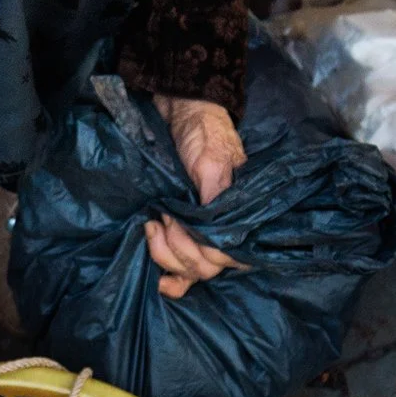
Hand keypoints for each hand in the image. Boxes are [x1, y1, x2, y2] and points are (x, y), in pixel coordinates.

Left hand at [145, 95, 245, 298]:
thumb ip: (215, 197)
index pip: (228, 256)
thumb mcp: (211, 161)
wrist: (182, 116)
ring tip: (152, 225)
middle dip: (179, 249)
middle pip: (207, 269)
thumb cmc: (203, 135)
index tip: (176, 220)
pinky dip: (172, 280)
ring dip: (167, 256)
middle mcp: (227, 231)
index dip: (200, 248)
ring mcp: (205, 237)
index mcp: (243, 215)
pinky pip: (184, 274)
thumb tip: (213, 231)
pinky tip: (158, 280)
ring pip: (192, 273)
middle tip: (160, 219)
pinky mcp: (186, 238)